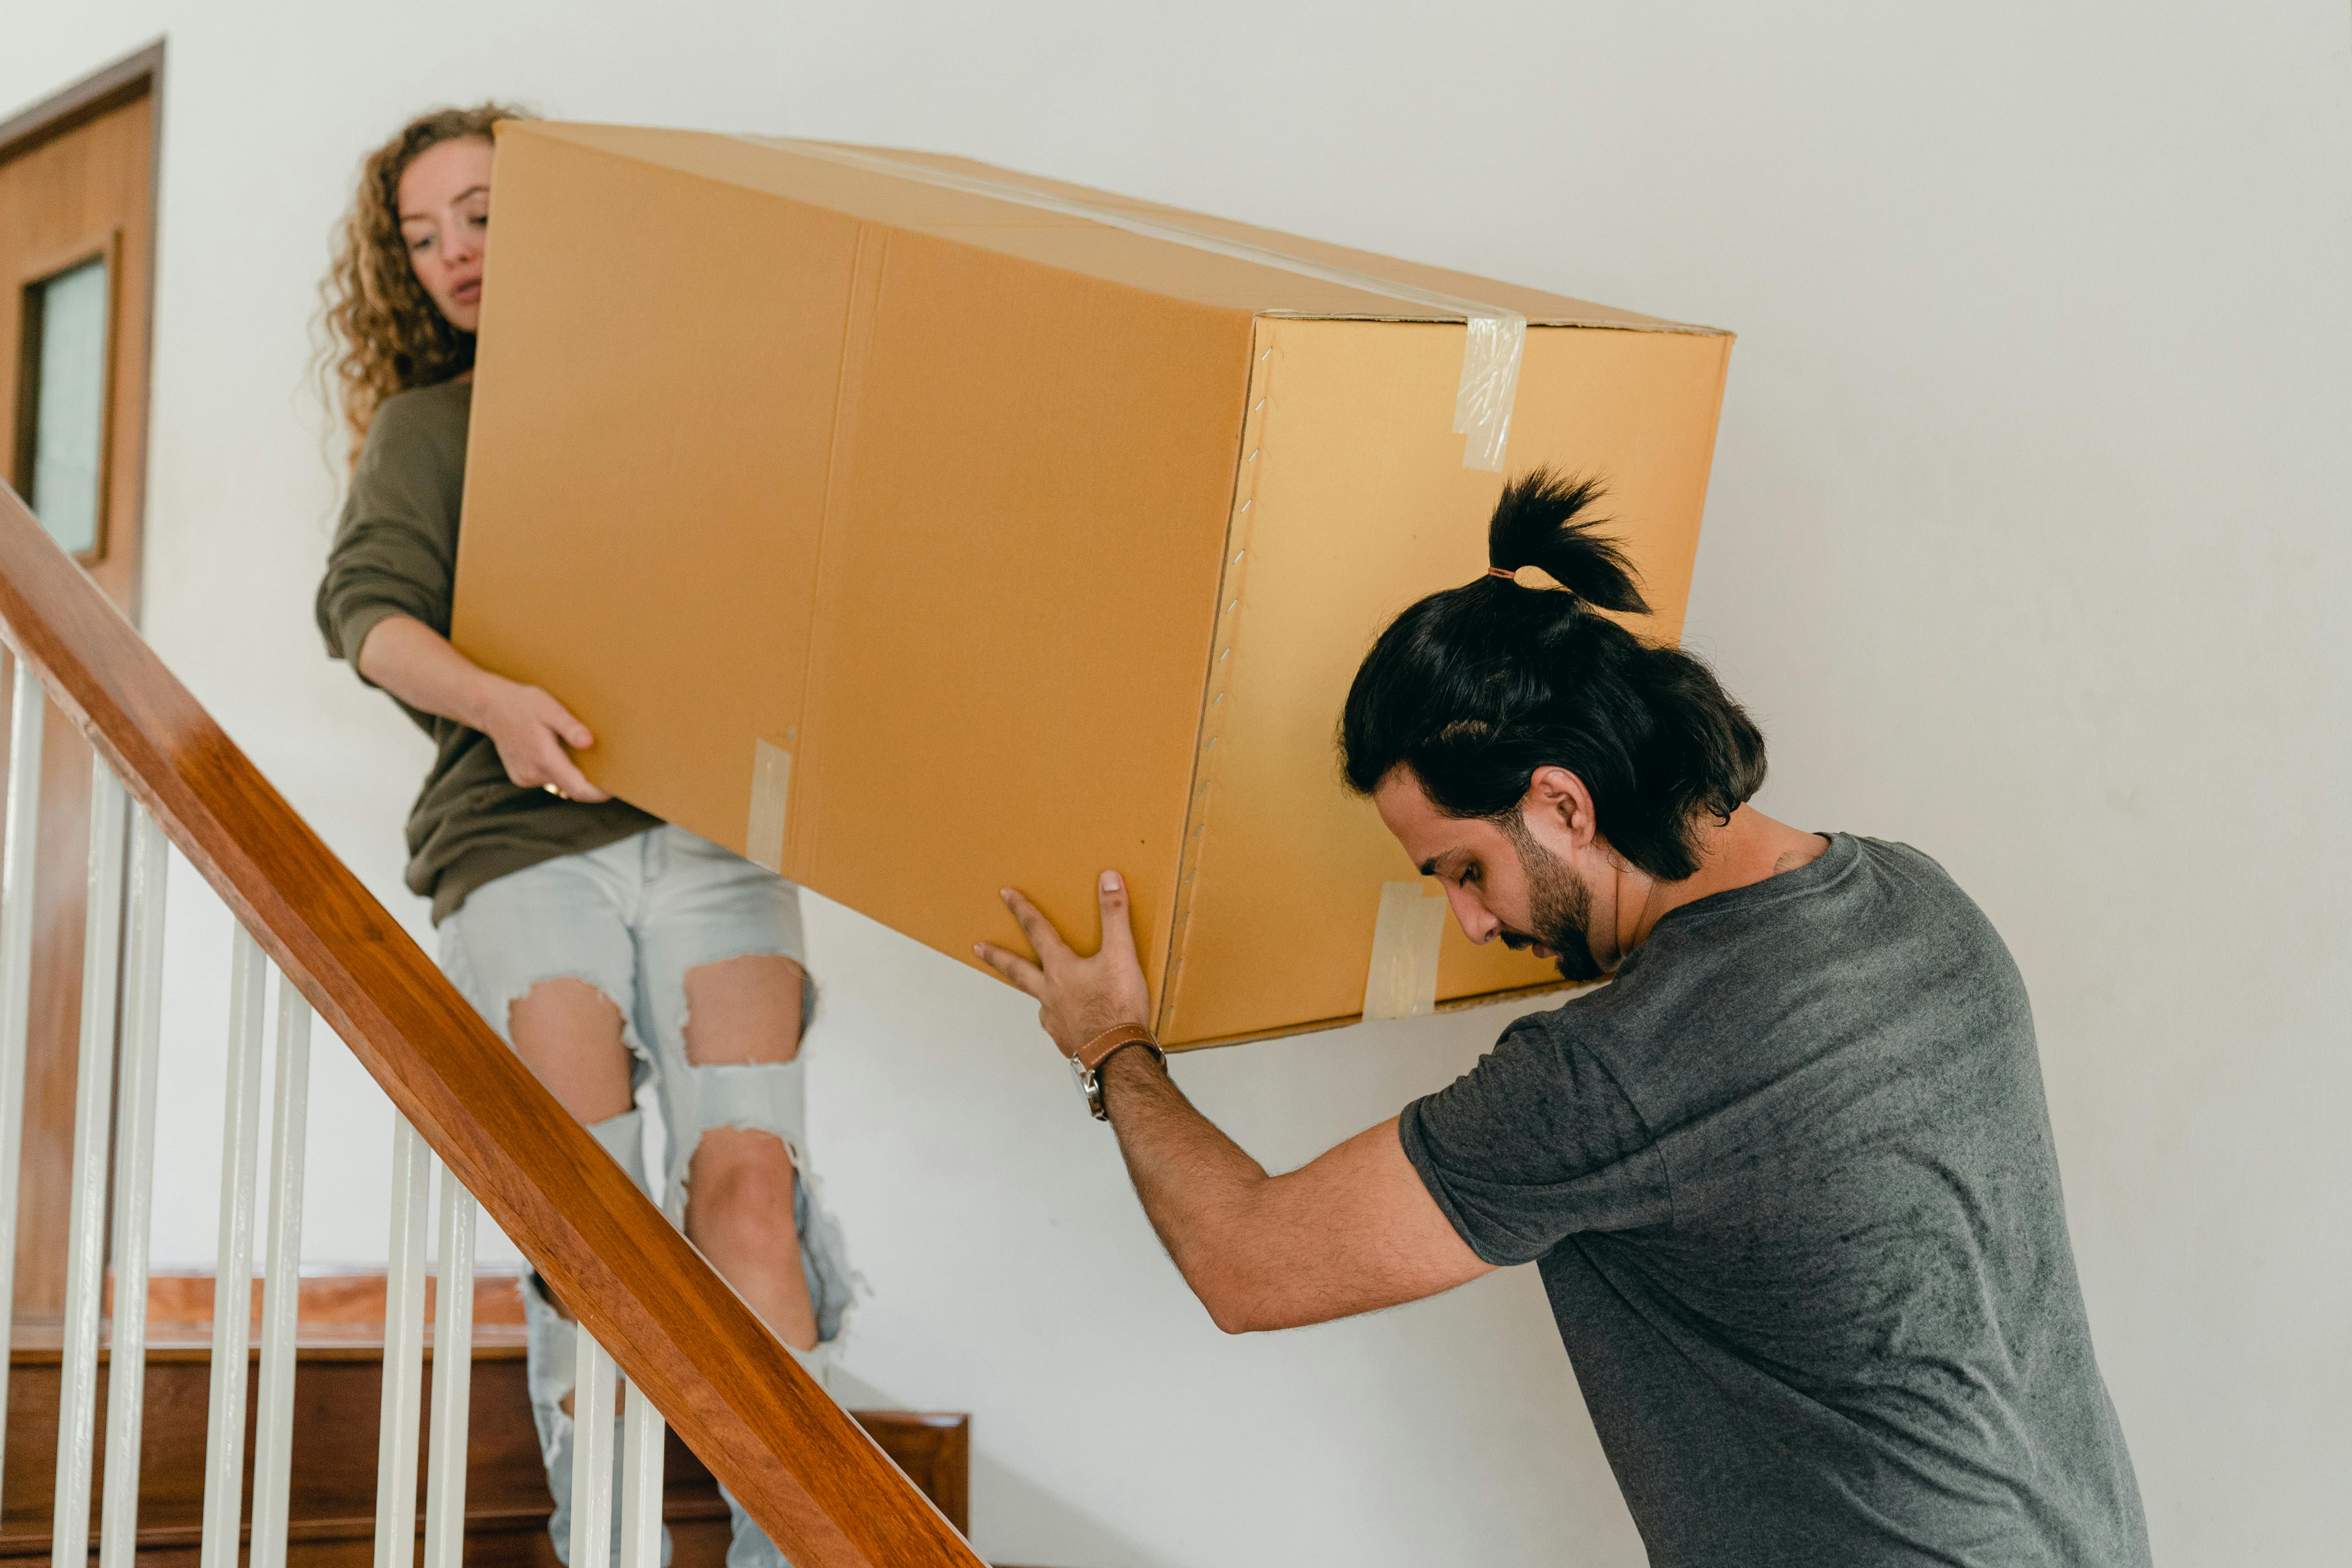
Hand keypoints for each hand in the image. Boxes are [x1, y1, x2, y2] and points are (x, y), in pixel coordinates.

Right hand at [475, 677, 610, 802]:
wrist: (491, 707)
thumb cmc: (523, 704)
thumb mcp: (550, 708)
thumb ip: (570, 727)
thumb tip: (588, 742)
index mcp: (544, 758)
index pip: (578, 789)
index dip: (599, 793)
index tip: (615, 788)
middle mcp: (533, 774)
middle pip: (570, 787)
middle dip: (589, 780)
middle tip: (604, 764)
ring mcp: (525, 778)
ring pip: (559, 783)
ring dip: (571, 773)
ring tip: (575, 750)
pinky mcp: (521, 777)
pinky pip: (547, 779)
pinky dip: (557, 770)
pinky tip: (554, 751)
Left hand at [976, 872, 1151, 1057]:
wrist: (1118, 1056)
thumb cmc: (1118, 1008)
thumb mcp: (1122, 954)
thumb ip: (1115, 915)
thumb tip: (1108, 879)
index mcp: (1060, 969)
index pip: (1037, 930)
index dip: (1022, 909)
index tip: (1005, 895)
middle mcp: (1050, 993)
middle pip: (1017, 970)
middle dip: (998, 956)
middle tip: (979, 948)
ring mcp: (1054, 1019)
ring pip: (1038, 999)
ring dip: (1035, 990)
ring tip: (1041, 987)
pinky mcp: (1065, 1040)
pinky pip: (1056, 1024)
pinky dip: (1060, 1017)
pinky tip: (1070, 1018)